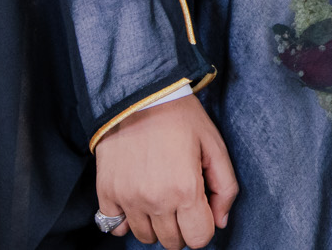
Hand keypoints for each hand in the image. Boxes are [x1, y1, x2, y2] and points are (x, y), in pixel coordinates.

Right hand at [94, 95, 238, 249]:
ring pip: (145, 237)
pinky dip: (127, 220)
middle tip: (182, 200)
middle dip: (182, 227)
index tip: (201, 209)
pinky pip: (115, 227)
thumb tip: (219, 222)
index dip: (204, 226)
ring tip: (160, 196)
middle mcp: (155, 200)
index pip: (199, 239)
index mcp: (185, 190)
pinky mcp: (107, 193)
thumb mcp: (215, 146)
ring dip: (156, 224)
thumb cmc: (181, 118)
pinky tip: (138, 199)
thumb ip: (225, 188)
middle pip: (172, 242)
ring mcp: (128, 199)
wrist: (140, 95)